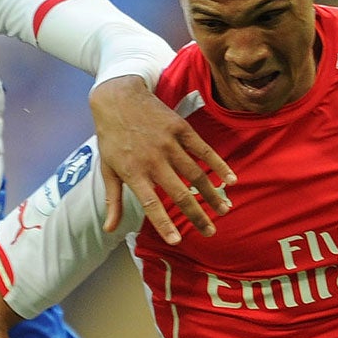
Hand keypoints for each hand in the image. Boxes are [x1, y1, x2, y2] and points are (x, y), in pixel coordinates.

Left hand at [88, 76, 232, 244]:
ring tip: (224, 210)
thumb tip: (109, 229)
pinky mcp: (180, 129)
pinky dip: (218, 165)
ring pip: (196, 174)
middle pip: (180, 193)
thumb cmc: (111, 137)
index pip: (151, 204)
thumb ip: (112, 201)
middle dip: (197, 215)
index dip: (164, 223)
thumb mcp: (107, 169)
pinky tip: (230, 179)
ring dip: (212, 194)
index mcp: (134, 172)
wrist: (118, 97)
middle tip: (210, 232)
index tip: (177, 241)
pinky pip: (203, 150)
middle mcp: (153, 160)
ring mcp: (169, 144)